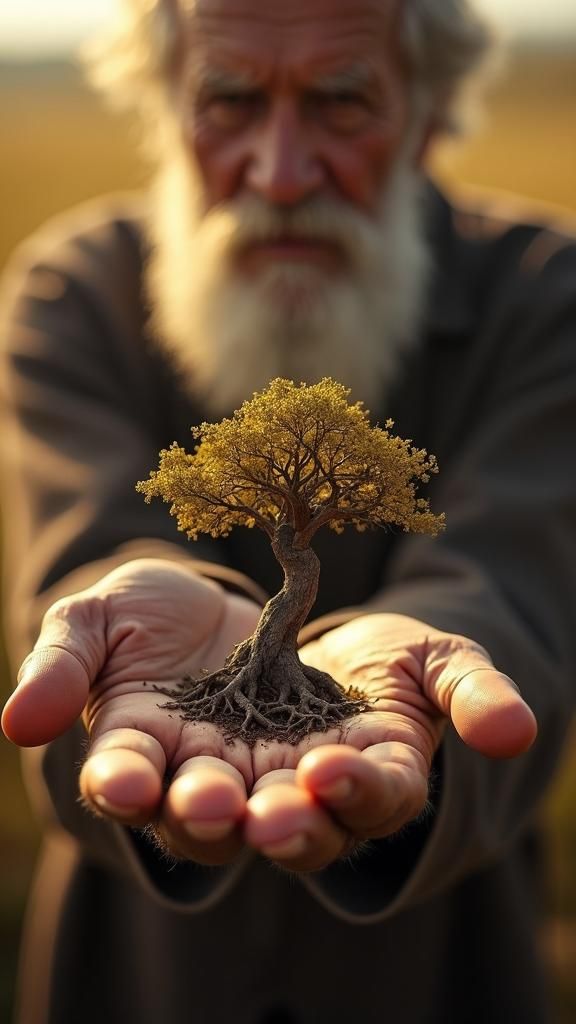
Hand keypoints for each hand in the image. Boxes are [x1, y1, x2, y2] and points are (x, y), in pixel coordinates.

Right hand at [2, 567, 536, 873]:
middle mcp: (205, 774)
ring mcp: (272, 766)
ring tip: (295, 801)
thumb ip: (61, 663)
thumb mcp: (95, 619)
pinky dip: (353, 781)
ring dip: (288, 818)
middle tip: (216, 805)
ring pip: (280, 815)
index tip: (122, 781)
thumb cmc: (144, 616)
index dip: (121, 783)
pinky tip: (347, 765)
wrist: (223, 599)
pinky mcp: (335, 745)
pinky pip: (348, 777)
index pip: (124, 778)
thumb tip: (17, 722)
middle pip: (206, 818)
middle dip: (209, 816)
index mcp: (140, 749)